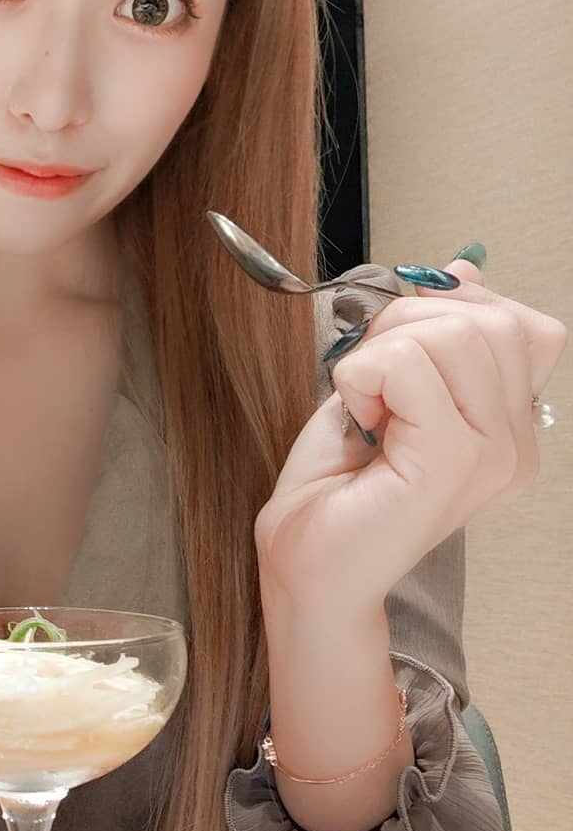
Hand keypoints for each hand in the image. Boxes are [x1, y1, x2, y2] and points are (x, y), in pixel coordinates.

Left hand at [254, 256, 567, 614]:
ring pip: (455, 333)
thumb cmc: (336, 484)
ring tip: (365, 406)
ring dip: (382, 351)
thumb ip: (429, 334)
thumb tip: (463, 269)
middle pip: (493, 320)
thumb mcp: (385, 385)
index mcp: (509, 427)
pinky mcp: (452, 462)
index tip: (398, 346)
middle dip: (410, 324)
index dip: (457, 310)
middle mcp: (515, 445)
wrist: (304, 561)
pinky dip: (363, 375)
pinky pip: (409, 364)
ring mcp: (492, 455)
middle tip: (370, 379)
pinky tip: (359, 420)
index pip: (527, 327)